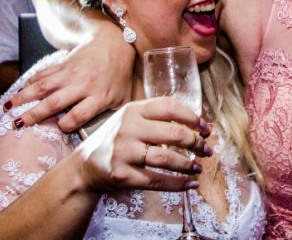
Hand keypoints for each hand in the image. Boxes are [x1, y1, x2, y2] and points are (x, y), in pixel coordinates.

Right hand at [6, 38, 134, 132]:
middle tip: (17, 125)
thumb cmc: (119, 76)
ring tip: (7, 109)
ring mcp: (70, 73)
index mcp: (100, 96)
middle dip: (34, 114)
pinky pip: (43, 74)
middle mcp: (83, 84)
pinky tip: (16, 92)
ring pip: (43, 86)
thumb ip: (114, 117)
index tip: (60, 129)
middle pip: (55, 102)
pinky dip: (28, 83)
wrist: (113, 43)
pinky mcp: (62, 64)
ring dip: (23, 97)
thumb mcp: (123, 98)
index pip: (80, 114)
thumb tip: (106, 138)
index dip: (68, 124)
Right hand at [75, 97, 210, 193]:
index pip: (170, 107)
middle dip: (196, 143)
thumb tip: (203, 125)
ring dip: (188, 165)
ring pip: (167, 158)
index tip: (206, 128)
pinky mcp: (123, 175)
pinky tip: (190, 184)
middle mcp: (128, 128)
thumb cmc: (115, 141)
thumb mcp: (131, 120)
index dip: (193, 117)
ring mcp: (124, 152)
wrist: (85, 167)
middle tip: (206, 150)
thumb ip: (159, 119)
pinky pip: (157, 181)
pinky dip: (178, 184)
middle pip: (173, 133)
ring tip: (198, 167)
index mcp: (133, 110)